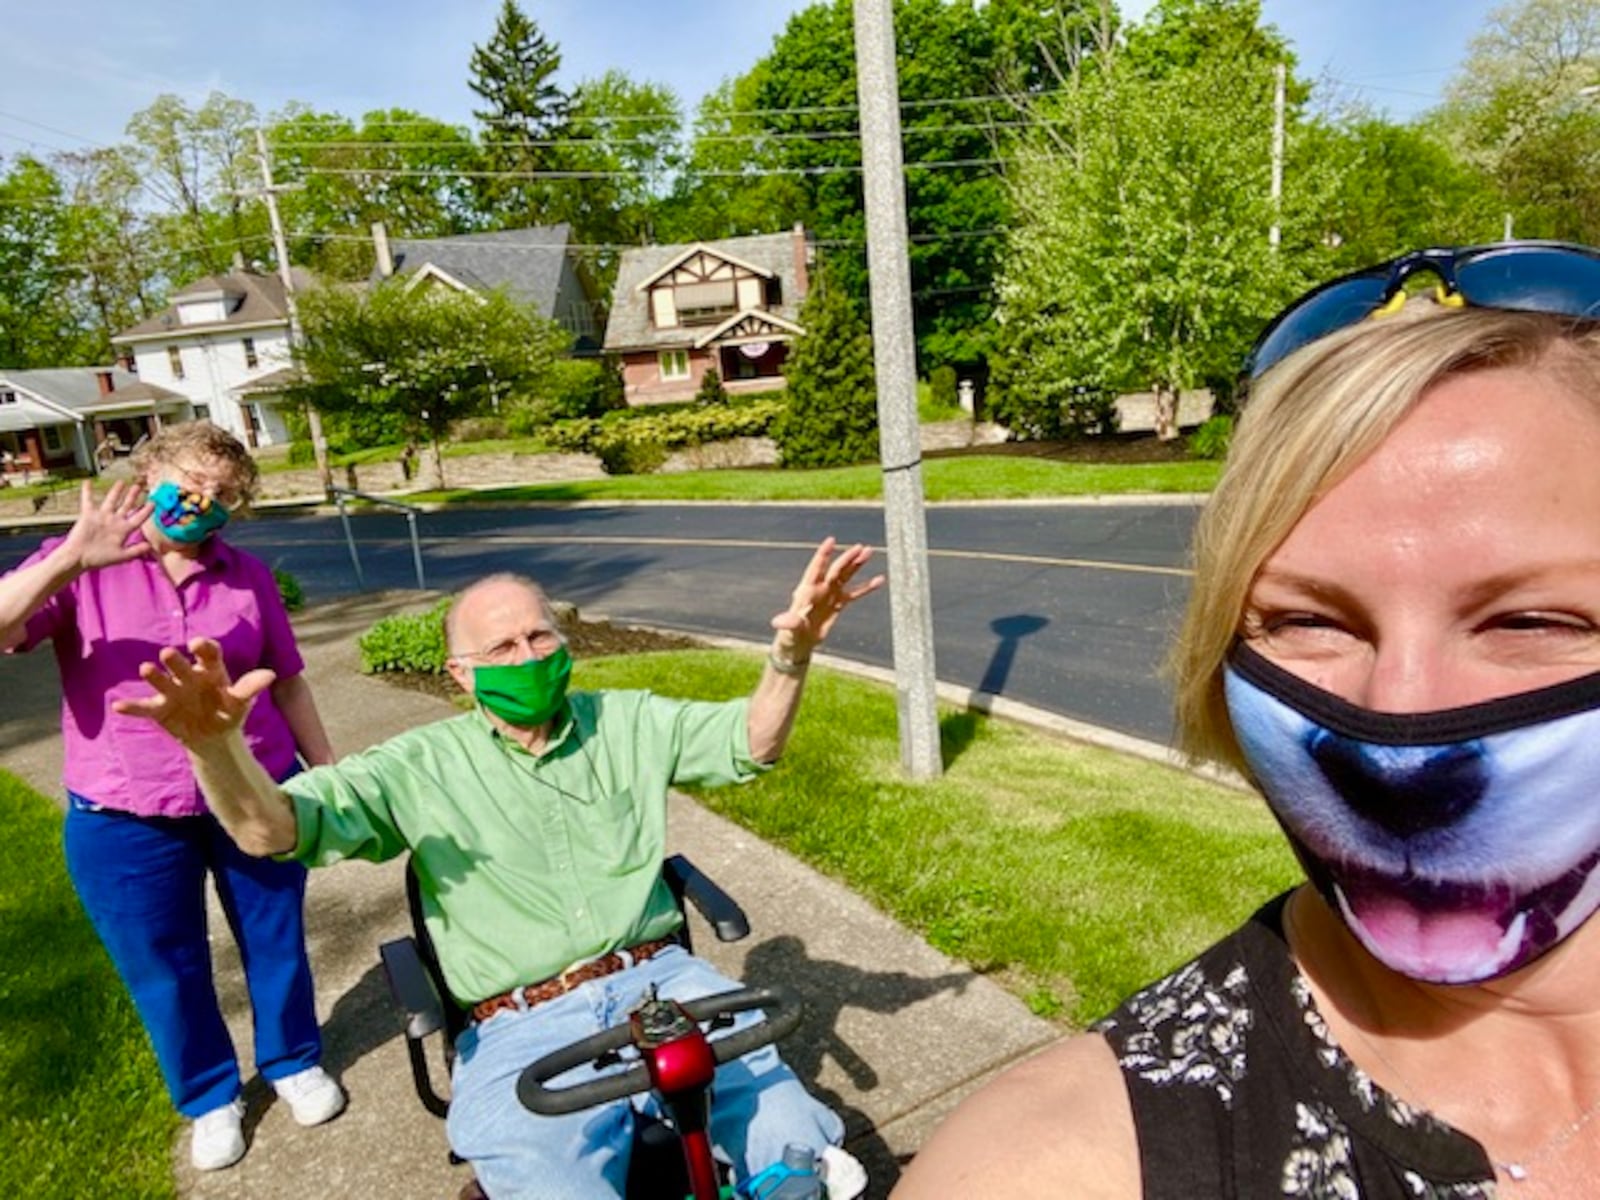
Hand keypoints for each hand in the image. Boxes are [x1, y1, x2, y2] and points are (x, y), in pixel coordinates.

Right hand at [60, 479, 153, 571]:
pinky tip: (87, 482)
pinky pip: (87, 500)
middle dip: (132, 496)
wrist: (79, 558)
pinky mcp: (88, 515)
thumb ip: (136, 550)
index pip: (138, 518)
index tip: (153, 502)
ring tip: (121, 482)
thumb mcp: (121, 556)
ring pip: (111, 501)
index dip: (146, 511)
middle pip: (126, 506)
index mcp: (123, 530)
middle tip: (138, 486)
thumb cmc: (99, 559)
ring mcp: (102, 517)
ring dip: (116, 491)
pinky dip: (87, 491)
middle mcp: (114, 521)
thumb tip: (150, 546)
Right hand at [112, 638, 275, 746]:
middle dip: (175, 660)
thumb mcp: (241, 702)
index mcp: (211, 670)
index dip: (203, 647)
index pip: (208, 654)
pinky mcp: (159, 709)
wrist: (215, 736)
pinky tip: (118, 706)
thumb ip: (251, 688)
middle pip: (181, 665)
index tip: (197, 644)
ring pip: (161, 681)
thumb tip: (270, 674)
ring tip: (145, 668)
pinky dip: (132, 707)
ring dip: (154, 675)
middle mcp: (189, 676)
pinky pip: (144, 707)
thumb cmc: (229, 712)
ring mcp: (172, 691)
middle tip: (168, 653)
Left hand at [771, 537, 884, 659]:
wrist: (800, 643)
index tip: (831, 540)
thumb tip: (778, 622)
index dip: (823, 554)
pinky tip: (879, 580)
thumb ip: (788, 623)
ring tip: (868, 552)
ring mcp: (830, 594)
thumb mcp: (789, 628)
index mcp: (807, 590)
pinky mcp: (838, 603)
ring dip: (857, 564)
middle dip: (847, 558)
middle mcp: (820, 588)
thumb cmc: (791, 634)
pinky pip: (855, 593)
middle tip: (860, 547)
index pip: (816, 568)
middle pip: (835, 569)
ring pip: (846, 575)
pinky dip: (867, 587)